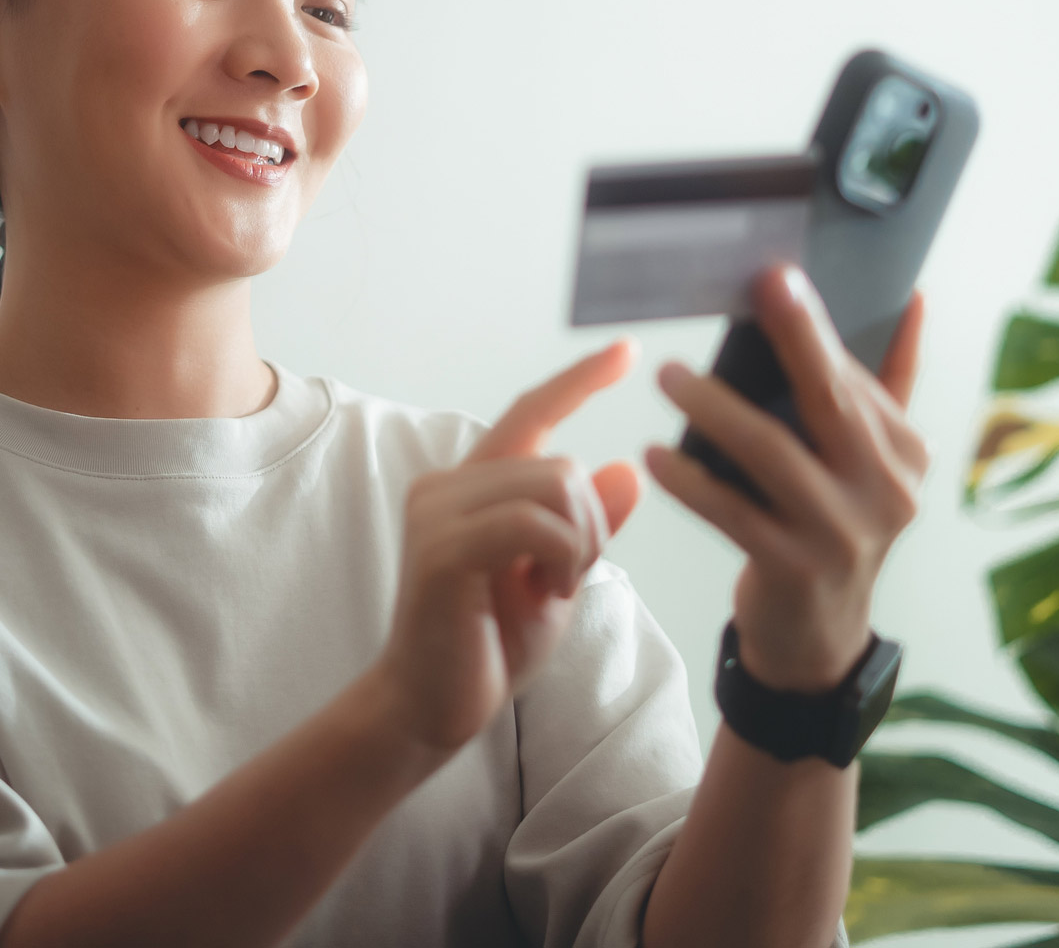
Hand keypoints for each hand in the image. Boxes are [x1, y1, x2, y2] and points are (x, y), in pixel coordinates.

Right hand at [374, 341, 643, 753]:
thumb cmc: (488, 645)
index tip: (627, 350)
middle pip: (561, 463)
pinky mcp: (441, 551)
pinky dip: (560, 557)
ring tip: (552, 589)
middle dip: (592, 523)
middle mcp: (446, 484)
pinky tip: (546, 592)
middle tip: (569, 578)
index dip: (579, 379)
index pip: (530, 412)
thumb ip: (587, 525)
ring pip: (553, 486)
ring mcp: (437, 513)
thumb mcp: (556, 577)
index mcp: (471, 484)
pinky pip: (532, 524)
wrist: (430, 708)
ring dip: (578, 544)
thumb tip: (628, 468)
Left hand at [645, 266, 928, 692]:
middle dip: (791, 340)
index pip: (854, 378)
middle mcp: (886, 490)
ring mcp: (842, 532)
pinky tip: (657, 454)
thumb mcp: (873, 462)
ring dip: (715, 408)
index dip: (814, 325)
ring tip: (670, 376)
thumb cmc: (832, 527)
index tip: (780, 275)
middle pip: (828, 401)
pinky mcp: (793, 566)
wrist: (817, 638)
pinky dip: (692, 480)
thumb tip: (913, 301)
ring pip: (772, 452)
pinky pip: (732, 511)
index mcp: (904, 453)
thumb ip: (891, 385)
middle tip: (751, 291)